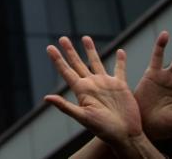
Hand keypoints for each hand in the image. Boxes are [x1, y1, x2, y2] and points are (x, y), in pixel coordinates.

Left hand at [46, 36, 145, 150]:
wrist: (125, 135)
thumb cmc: (103, 129)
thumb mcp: (83, 118)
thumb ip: (66, 107)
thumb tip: (46, 98)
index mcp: (81, 90)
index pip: (66, 71)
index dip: (57, 60)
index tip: (49, 47)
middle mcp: (92, 84)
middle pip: (78, 63)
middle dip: (70, 51)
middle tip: (62, 38)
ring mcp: (105, 84)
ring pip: (96, 62)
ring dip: (91, 50)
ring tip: (85, 37)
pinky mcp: (120, 86)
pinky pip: (120, 69)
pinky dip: (120, 60)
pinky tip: (120, 51)